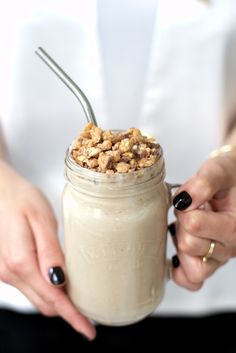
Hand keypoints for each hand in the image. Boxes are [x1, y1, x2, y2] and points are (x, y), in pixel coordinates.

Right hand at [0, 160, 95, 339]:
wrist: (3, 193)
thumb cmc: (24, 200)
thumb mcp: (41, 220)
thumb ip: (50, 251)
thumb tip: (60, 281)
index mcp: (20, 261)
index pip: (51, 298)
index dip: (71, 316)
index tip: (88, 329)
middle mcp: (10, 272)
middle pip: (44, 303)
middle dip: (68, 311)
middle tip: (91, 311)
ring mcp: (7, 272)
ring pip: (38, 298)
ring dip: (59, 302)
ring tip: (80, 297)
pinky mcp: (8, 269)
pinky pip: (31, 288)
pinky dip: (48, 292)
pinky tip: (62, 283)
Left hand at [170, 151, 235, 290]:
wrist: (235, 183)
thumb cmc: (230, 177)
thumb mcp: (219, 170)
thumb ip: (203, 183)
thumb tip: (184, 199)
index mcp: (235, 226)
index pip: (194, 224)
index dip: (184, 207)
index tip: (190, 197)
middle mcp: (231, 247)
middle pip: (189, 245)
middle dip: (182, 223)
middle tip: (190, 210)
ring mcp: (220, 258)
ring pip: (192, 268)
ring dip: (182, 245)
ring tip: (188, 227)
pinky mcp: (210, 264)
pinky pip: (192, 281)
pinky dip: (181, 270)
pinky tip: (179, 252)